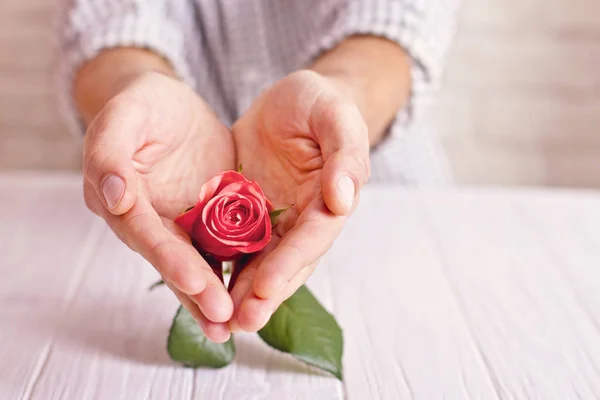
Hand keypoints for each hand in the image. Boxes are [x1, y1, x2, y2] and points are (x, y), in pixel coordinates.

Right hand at [82, 72, 234, 341]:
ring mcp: (177, 224)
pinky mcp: (206, 220)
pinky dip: (232, 273)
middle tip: (222, 318)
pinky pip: (219, 249)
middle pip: (170, 258)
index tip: (196, 282)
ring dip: (210, 296)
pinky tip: (248, 298)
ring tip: (231, 326)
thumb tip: (112, 198)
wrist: (172, 107)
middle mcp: (147, 220)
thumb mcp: (126, 113)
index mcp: (121, 196)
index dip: (168, 258)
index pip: (144, 232)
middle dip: (195, 289)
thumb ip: (110, 150)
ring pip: (194, 263)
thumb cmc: (144, 104)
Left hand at [229, 70, 369, 331]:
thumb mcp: (334, 114)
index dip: (292, 261)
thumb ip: (345, 153)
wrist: (290, 102)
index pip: (314, 235)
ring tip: (224, 322)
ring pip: (261, 262)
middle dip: (266, 293)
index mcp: (330, 198)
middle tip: (243, 320)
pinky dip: (222, 268)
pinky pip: (234, 244)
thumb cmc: (318, 103)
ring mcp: (276, 220)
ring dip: (244, 293)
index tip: (266, 285)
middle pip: (288, 261)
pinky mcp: (247, 215)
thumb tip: (343, 199)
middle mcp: (304, 218)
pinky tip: (202, 289)